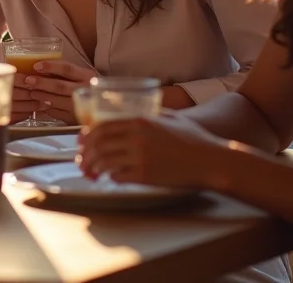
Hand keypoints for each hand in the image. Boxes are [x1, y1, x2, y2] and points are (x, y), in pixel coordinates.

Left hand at [13, 60, 97, 124]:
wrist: (106, 108)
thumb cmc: (88, 88)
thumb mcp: (82, 77)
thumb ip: (65, 74)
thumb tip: (40, 68)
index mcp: (87, 76)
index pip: (67, 68)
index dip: (51, 66)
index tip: (36, 66)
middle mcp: (85, 90)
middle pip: (60, 86)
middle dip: (42, 83)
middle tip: (28, 80)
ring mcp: (81, 106)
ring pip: (57, 101)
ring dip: (42, 96)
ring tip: (31, 92)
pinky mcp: (76, 118)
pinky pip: (58, 113)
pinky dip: (47, 109)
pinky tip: (39, 106)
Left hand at [77, 111, 225, 188]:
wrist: (211, 160)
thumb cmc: (193, 139)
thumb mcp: (169, 117)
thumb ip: (149, 114)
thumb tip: (132, 115)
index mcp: (140, 121)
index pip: (102, 126)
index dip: (87, 135)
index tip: (81, 142)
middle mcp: (137, 137)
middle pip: (98, 144)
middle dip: (85, 153)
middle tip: (81, 161)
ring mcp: (140, 157)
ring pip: (104, 161)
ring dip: (93, 168)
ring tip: (91, 173)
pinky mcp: (146, 175)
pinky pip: (118, 176)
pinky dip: (110, 177)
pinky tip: (110, 178)